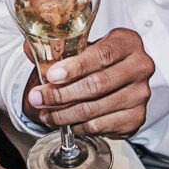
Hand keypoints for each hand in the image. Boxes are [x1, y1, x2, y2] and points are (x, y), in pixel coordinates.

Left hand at [27, 27, 154, 137]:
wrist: (119, 83)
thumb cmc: (98, 62)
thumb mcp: (81, 48)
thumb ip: (56, 48)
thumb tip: (28, 49)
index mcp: (128, 42)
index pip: (102, 54)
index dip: (75, 67)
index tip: (51, 76)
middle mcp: (140, 66)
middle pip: (97, 84)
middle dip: (62, 94)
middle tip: (38, 98)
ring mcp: (141, 94)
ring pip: (96, 108)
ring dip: (65, 114)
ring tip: (45, 114)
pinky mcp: (137, 117)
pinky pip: (101, 125)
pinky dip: (78, 126)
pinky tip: (65, 123)